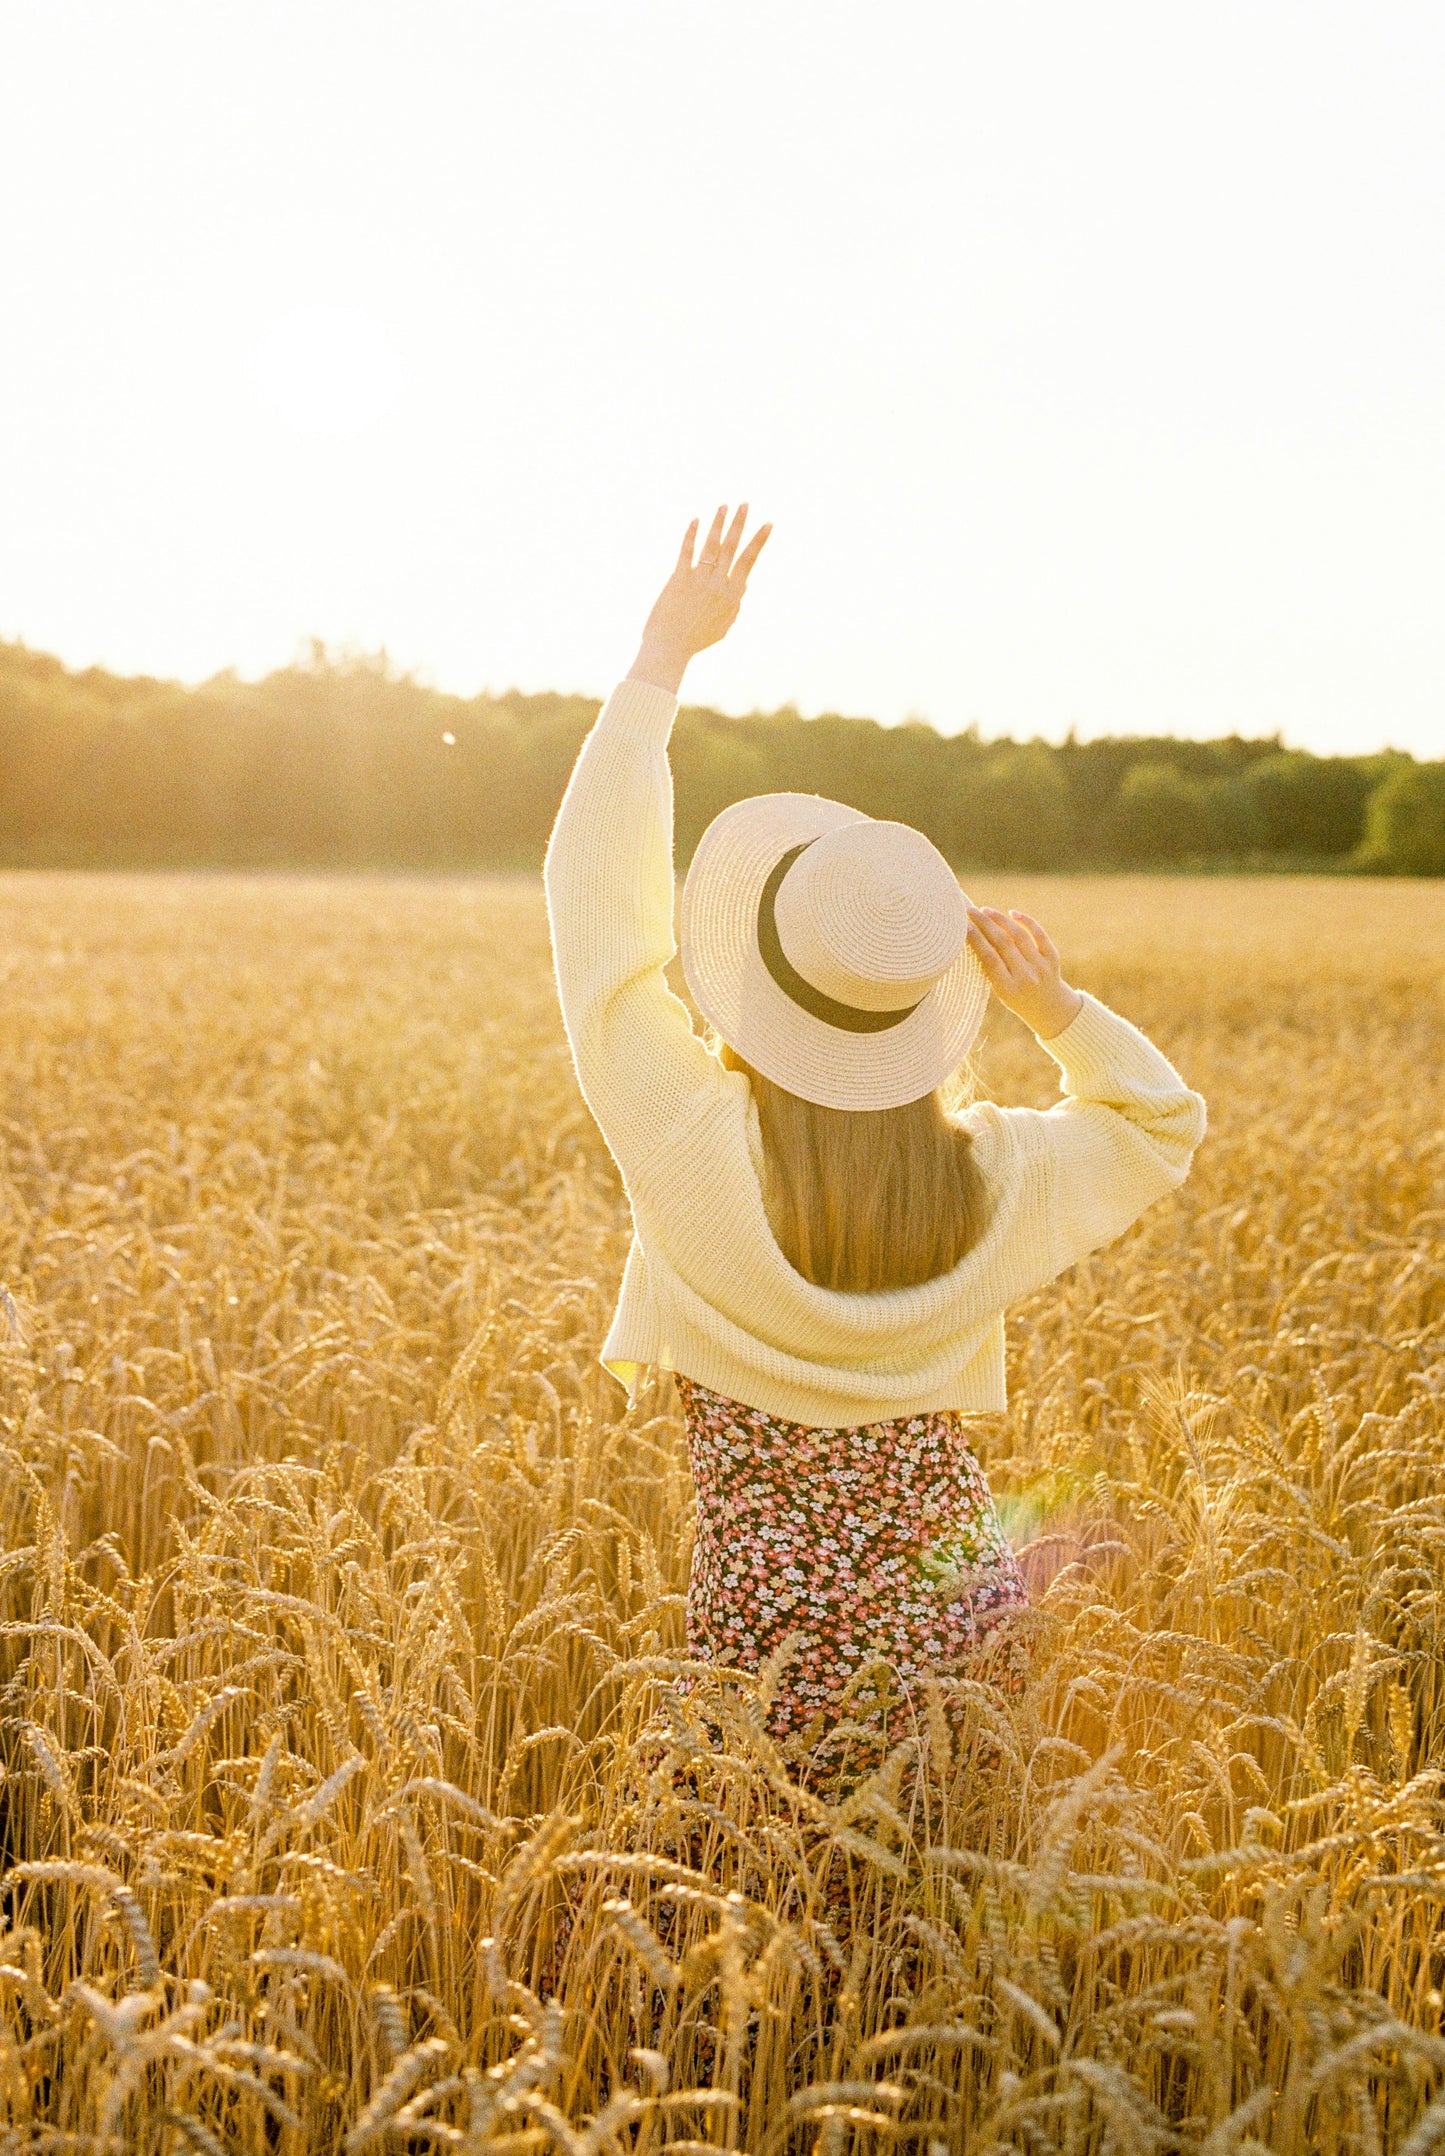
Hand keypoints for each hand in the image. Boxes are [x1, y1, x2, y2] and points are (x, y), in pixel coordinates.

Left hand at [627, 504, 771, 694]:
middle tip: (745, 504)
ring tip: (724, 506)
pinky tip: (696, 520)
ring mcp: (699, 580)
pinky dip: (691, 535)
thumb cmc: (696, 641)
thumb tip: (744, 583)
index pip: (749, 562)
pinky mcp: (679, 579)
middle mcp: (718, 585)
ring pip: (712, 546)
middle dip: (740, 524)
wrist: (670, 649)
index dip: (758, 541)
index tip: (767, 523)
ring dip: (718, 523)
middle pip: (732, 548)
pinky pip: (686, 552)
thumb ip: (735, 606)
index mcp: (732, 596)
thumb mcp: (722, 627)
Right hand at [966, 906, 1083, 1039]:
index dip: (975, 939)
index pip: (989, 958)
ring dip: (1000, 920)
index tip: (963, 925)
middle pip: (1002, 943)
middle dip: (984, 924)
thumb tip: (973, 937)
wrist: (1049, 1009)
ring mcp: (1041, 967)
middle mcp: (1026, 977)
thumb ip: (990, 969)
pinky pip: (1039, 935)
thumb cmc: (1016, 997)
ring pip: (1019, 936)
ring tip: (986, 910)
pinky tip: (1012, 913)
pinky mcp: (1052, 958)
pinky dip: (1026, 922)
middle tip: (970, 910)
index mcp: (1008, 988)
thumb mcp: (999, 991)